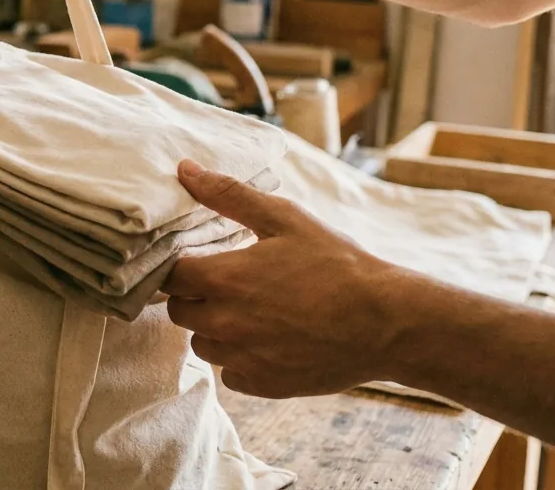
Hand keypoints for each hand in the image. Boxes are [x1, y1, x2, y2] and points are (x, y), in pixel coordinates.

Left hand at [163, 159, 423, 397]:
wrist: (385, 322)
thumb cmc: (337, 265)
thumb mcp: (285, 218)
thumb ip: (228, 195)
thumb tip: (185, 170)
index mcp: (223, 279)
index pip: (169, 276)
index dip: (179, 267)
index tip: (198, 261)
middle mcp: (224, 323)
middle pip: (179, 311)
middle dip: (195, 296)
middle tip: (229, 284)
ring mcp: (242, 358)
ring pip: (202, 344)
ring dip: (215, 329)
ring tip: (252, 311)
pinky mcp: (261, 384)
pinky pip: (229, 373)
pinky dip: (240, 359)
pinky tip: (268, 339)